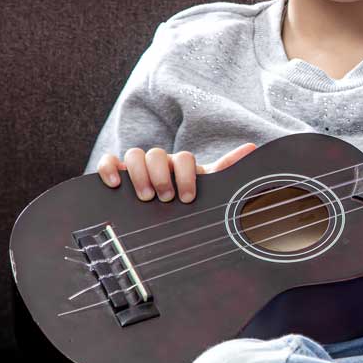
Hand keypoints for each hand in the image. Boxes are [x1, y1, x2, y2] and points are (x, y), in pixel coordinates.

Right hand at [95, 143, 257, 202]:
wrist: (167, 214)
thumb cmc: (188, 199)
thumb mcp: (209, 185)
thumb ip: (227, 168)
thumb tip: (252, 147)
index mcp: (182, 165)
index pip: (184, 157)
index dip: (186, 175)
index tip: (188, 197)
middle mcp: (160, 163)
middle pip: (157, 154)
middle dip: (162, 176)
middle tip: (166, 198)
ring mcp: (138, 168)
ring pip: (134, 154)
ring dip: (140, 174)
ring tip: (146, 197)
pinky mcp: (117, 174)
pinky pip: (109, 161)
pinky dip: (110, 169)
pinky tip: (115, 184)